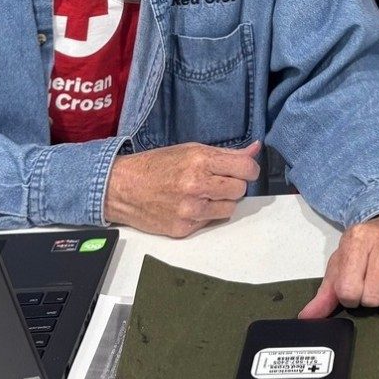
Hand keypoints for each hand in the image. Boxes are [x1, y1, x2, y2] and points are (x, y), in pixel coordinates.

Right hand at [104, 140, 261, 237]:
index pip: (246, 169)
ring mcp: (190, 210)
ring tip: (205, 194)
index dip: (249, 170)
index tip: (245, 170)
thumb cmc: (157, 166)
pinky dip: (206, 214)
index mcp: (200, 161)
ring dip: (222, 201)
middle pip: (240, 190)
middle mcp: (196, 186)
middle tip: (219, 181)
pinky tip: (190, 205)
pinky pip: (210, 222)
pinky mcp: (184, 229)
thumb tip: (255, 150)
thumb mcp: (191, 150)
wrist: (123, 188)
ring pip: (229, 209)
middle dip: (234, 185)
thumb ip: (226, 153)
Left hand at [298, 212, 378, 318]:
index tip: (355, 284)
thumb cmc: (369, 245)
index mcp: (359, 237)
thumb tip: (307, 317)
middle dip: (371, 297)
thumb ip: (325, 292)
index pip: (349, 290)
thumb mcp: (343, 261)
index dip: (350, 295)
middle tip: (374, 282)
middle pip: (373, 298)